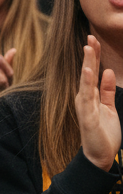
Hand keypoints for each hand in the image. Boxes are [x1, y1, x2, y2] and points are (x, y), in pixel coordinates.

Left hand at [0, 48, 15, 110]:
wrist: (0, 113)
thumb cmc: (1, 90)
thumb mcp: (3, 77)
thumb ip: (6, 64)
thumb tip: (13, 49)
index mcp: (10, 83)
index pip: (10, 73)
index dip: (4, 64)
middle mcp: (7, 91)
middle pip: (2, 80)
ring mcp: (0, 100)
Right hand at [75, 35, 120, 170]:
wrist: (99, 157)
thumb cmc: (103, 134)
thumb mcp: (109, 108)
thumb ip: (107, 90)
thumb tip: (109, 71)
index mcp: (90, 96)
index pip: (92, 72)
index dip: (93, 56)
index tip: (93, 39)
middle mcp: (84, 99)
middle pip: (87, 72)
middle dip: (90, 55)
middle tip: (90, 36)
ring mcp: (84, 106)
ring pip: (85, 81)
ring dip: (87, 64)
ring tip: (88, 47)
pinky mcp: (87, 116)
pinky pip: (87, 97)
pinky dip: (87, 82)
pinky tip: (88, 71)